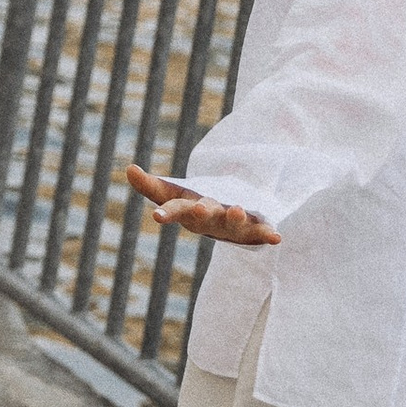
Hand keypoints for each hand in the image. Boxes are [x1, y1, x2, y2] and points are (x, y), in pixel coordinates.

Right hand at [121, 160, 279, 248]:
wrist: (226, 222)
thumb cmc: (194, 205)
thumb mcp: (173, 192)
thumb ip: (150, 185)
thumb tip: (127, 169)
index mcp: (188, 212)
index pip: (175, 210)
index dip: (167, 213)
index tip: (157, 216)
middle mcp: (209, 222)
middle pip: (204, 218)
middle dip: (202, 213)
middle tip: (199, 208)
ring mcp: (230, 228)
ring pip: (231, 225)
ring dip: (233, 219)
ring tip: (236, 209)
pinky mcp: (252, 230)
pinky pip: (260, 233)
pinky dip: (267, 236)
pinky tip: (277, 238)